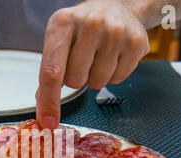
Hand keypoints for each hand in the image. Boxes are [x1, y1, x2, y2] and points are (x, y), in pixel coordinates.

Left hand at [36, 0, 149, 128]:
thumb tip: (44, 109)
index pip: (51, 71)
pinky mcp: (136, 42)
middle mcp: (89, 24)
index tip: (48, 122)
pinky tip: (113, 56)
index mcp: (62, 23)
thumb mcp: (59, 39)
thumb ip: (49, 71)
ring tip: (99, 55)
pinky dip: (113, 74)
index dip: (49, 101)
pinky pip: (117, 80)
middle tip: (82, 59)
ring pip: (97, 83)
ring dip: (95, 77)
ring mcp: (115, 32)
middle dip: (76, 78)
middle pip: (74, 81)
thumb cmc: (82, 28)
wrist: (117, 5)